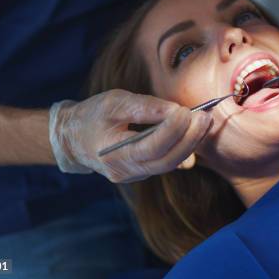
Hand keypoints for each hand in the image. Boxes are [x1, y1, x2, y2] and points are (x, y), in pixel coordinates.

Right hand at [48, 89, 210, 182]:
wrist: (73, 138)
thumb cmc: (93, 115)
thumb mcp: (114, 103)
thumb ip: (145, 107)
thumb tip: (175, 110)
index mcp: (113, 155)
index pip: (150, 147)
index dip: (172, 130)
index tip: (186, 111)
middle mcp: (124, 171)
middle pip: (165, 160)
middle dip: (189, 138)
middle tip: (205, 117)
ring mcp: (134, 175)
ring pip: (169, 164)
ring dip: (190, 143)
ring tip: (205, 121)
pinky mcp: (142, 172)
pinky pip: (167, 163)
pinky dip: (183, 147)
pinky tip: (195, 131)